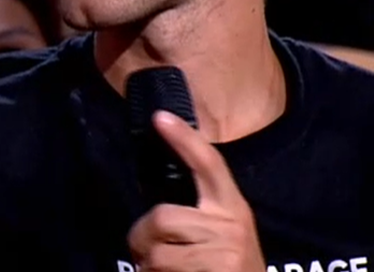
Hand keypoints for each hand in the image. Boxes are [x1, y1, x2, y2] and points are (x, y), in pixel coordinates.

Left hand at [127, 111, 264, 271]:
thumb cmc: (231, 268)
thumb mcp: (226, 234)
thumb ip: (199, 214)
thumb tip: (154, 207)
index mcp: (233, 209)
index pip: (209, 164)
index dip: (185, 138)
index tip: (160, 116)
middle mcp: (230, 229)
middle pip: (161, 218)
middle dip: (141, 238)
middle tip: (144, 251)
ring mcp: (222, 257)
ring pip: (155, 254)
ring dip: (147, 267)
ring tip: (163, 271)